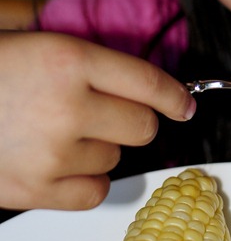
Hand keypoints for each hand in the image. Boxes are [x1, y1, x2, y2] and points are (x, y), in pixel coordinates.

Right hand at [0, 31, 195, 211]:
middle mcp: (69, 107)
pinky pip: (95, 193)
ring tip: (60, 133)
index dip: (175, 97)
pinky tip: (61, 163)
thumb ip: (96, 67)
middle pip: (142, 127)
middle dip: (133, 120)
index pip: (149, 83)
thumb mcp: (47, 47)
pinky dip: (86, 181)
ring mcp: (53, 153)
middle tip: (104, 114)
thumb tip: (148, 92)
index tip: (184, 106)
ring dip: (101, 148)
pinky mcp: (36, 190)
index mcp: (72, 60)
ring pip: (117, 160)